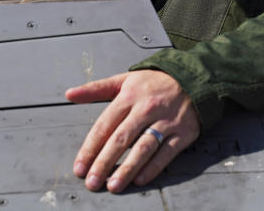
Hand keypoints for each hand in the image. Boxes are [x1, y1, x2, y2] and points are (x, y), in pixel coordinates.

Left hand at [65, 70, 199, 192]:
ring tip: (113, 185)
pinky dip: (153, 167)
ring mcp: (166, 121)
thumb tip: (69, 94)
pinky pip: (166, 153)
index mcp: (129, 96)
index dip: (90, 148)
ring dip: (127, 168)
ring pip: (143, 148)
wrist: (194, 78)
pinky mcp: (182, 132)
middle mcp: (147, 108)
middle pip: (121, 139)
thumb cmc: (154, 82)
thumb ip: (96, 89)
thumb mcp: (124, 80)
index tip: (80, 167)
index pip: (105, 125)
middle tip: (91, 182)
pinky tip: (140, 180)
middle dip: (104, 162)